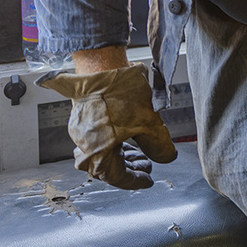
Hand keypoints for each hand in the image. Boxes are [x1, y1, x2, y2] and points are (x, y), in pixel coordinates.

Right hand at [38, 64, 177, 189]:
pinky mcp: (81, 119)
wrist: (101, 65)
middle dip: (129, 169)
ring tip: (140, 153)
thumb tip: (166, 158)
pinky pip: (96, 140)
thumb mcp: (150, 123)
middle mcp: (84, 146)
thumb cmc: (121, 93)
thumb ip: (160, 147)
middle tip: (147, 166)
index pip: (117, 177)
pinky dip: (113, 144)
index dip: (136, 181)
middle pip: (106, 168)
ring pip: (101, 154)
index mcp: (98, 153)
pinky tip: (127, 136)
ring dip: (122, 157)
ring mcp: (80, 133)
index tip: (148, 180)